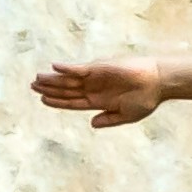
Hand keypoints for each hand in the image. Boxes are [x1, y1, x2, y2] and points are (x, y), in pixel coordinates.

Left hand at [30, 60, 166, 127]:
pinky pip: (80, 68)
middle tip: (32, 86)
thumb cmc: (146, 100)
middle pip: (66, 90)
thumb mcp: (127, 115)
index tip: (43, 100)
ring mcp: (96, 78)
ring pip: (69, 79)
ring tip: (37, 78)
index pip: (72, 102)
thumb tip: (92, 124)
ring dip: (53, 79)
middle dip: (49, 89)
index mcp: (99, 101)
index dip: (57, 102)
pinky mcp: (101, 68)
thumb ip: (109, 120)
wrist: (159, 84)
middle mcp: (94, 89)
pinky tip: (55, 67)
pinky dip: (67, 68)